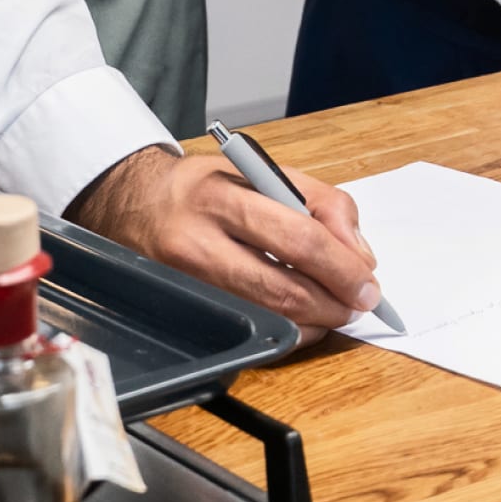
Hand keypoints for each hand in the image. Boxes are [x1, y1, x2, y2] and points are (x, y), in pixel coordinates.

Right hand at [65, 145, 380, 341]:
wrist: (132, 202)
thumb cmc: (203, 186)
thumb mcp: (260, 170)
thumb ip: (317, 201)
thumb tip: (358, 253)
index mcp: (223, 195)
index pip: (297, 236)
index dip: (341, 265)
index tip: (368, 279)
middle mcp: (199, 241)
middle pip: (282, 285)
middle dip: (334, 301)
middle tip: (360, 302)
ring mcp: (187, 282)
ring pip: (266, 317)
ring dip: (314, 321)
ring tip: (336, 311)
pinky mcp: (183, 312)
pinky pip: (245, 330)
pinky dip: (284, 330)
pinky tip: (301, 320)